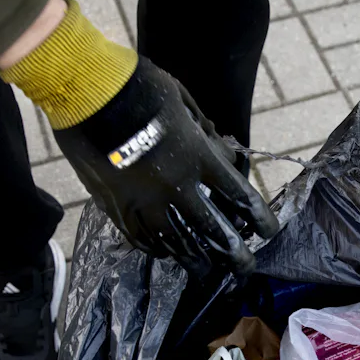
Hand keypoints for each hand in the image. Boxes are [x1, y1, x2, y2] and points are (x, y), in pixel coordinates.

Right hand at [54, 57, 278, 276]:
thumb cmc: (140, 88)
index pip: (239, 195)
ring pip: (176, 242)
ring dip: (194, 259)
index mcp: (198, 158)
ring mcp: (143, 201)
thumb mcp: (183, 104)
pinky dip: (156, 248)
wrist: (90, 94)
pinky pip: (141, 238)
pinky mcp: (115, 207)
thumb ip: (202, 133)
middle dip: (233, 253)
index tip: (269, 231)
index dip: (259, 217)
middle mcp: (176, 187)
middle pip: (211, 230)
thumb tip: (217, 151)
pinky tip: (164, 253)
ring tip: (204, 271)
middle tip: (245, 268)